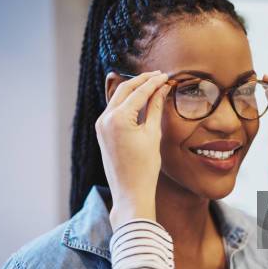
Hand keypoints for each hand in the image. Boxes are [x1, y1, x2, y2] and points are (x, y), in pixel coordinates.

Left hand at [95, 70, 170, 226]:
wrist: (130, 193)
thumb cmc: (145, 167)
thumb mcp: (153, 135)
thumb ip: (155, 108)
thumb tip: (161, 89)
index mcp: (118, 118)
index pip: (138, 92)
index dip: (154, 82)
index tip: (166, 76)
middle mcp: (105, 119)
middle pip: (124, 89)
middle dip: (142, 81)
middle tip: (159, 75)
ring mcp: (101, 125)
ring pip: (117, 98)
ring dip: (134, 89)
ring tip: (151, 84)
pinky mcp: (102, 132)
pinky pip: (114, 109)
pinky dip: (127, 102)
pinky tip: (140, 99)